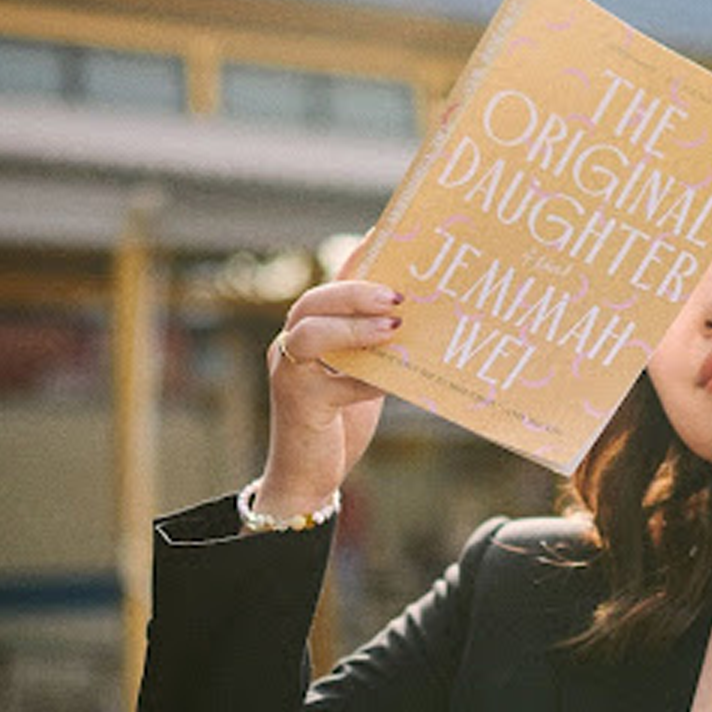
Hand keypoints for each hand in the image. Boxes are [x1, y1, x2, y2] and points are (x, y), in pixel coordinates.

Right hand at [256, 269, 399, 515]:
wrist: (310, 476)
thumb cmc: (341, 421)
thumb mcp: (362, 373)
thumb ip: (378, 346)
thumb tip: (422, 319)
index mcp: (311, 331)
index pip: (334, 285)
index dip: (358, 259)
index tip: (385, 235)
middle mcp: (292, 346)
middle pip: (313, 303)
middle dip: (354, 292)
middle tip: (397, 296)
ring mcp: (290, 374)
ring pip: (309, 334)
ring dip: (351, 327)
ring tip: (392, 327)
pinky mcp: (299, 405)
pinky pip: (333, 386)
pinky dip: (367, 381)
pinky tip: (394, 381)